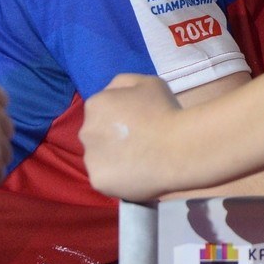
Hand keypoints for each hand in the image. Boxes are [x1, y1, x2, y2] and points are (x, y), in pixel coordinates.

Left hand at [81, 73, 183, 201]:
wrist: (178, 148)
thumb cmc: (165, 111)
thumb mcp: (147, 82)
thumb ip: (122, 84)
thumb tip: (111, 95)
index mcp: (95, 104)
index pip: (100, 111)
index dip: (119, 117)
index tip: (137, 123)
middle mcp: (85, 130)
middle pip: (96, 135)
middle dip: (111, 138)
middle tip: (138, 143)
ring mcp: (90, 158)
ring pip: (98, 158)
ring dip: (113, 159)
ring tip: (139, 161)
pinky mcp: (98, 180)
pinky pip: (105, 179)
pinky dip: (117, 178)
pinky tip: (135, 175)